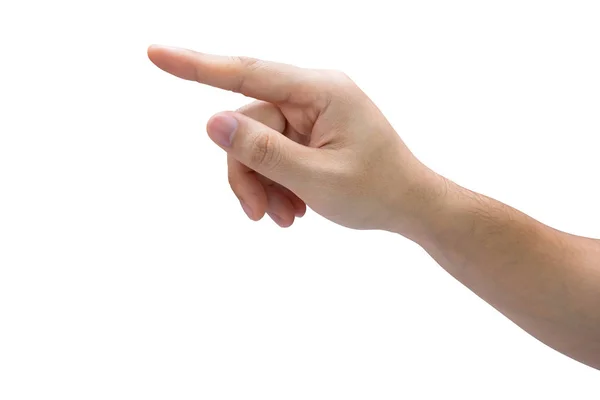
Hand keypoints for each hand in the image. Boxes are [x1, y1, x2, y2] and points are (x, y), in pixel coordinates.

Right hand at [147, 45, 443, 236]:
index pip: (248, 72)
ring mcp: (311, 112)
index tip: (155, 53)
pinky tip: (294, 208)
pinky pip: (274, 151)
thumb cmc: (376, 191)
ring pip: (257, 143)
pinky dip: (276, 182)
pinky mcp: (309, 131)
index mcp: (321, 90)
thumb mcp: (316, 178)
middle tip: (260, 215)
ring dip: (263, 183)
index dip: (197, 65)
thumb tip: (212, 123)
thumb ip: (262, 151)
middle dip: (249, 173)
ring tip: (285, 218)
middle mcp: (313, 93)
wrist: (411, 207)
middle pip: (249, 125)